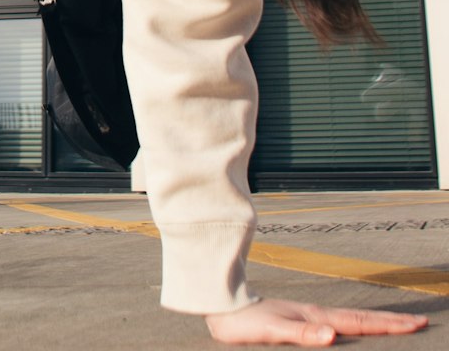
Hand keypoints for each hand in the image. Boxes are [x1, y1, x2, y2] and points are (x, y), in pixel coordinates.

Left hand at [205, 298, 427, 344]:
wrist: (221, 306)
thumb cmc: (244, 323)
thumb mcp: (272, 330)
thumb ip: (301, 333)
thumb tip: (332, 334)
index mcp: (316, 317)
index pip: (360, 322)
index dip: (389, 325)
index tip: (416, 322)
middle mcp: (316, 315)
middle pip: (362, 318)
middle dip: (391, 321)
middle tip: (420, 321)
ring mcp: (309, 316)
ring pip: (351, 320)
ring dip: (377, 322)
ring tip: (397, 324)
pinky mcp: (299, 320)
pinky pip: (337, 324)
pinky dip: (356, 326)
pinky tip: (355, 330)